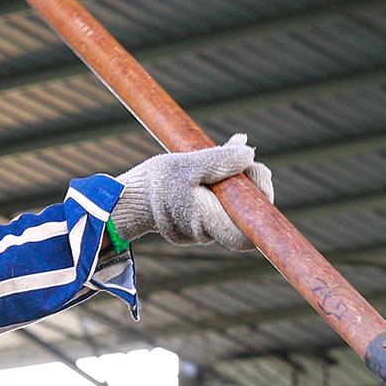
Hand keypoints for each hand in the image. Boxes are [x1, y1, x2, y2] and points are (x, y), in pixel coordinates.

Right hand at [109, 135, 268, 251]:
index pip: (249, 230)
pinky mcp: (197, 223)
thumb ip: (220, 159)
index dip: (261, 202)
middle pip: (244, 214)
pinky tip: (212, 169)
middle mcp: (207, 233)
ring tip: (225, 157)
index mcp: (206, 222)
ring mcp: (202, 230)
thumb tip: (249, 153)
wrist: (123, 199)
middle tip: (243, 155)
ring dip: (234, 182)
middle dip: (249, 183)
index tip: (256, 171)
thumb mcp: (187, 163)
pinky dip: (221, 186)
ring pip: (232, 207)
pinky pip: (219, 206)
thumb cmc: (155, 182)